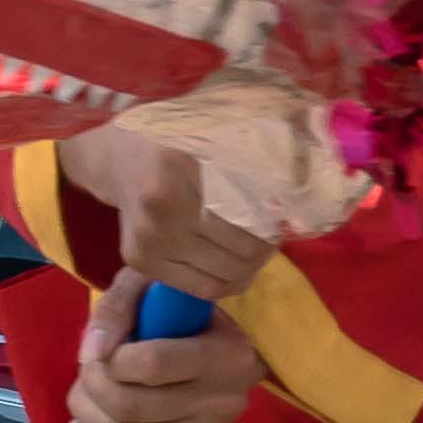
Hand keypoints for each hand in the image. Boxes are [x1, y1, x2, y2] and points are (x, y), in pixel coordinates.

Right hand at [61, 120, 277, 306]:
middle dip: (266, 247)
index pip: (251, 212)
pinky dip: (226, 282)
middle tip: (272, 237)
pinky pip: (202, 288)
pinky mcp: (138, 259)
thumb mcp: (217, 133)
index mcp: (183, 164)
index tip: (284, 218)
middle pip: (242, 246)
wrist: (118, 157)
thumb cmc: (178, 142)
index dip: (275, 223)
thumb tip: (304, 188)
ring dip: (250, 268)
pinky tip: (232, 265)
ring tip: (254, 251)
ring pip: (225, 274)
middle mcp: (162, 203)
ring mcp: (148, 236)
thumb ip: (260, 156)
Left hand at [74, 308, 263, 422]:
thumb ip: (119, 308)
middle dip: (90, 387)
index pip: (152, 364)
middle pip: (129, 407)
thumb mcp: (152, 287)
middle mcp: (225, 400)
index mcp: (226, 353)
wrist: (223, 352)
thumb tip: (94, 353)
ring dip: (85, 413)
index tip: (103, 346)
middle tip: (86, 371)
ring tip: (83, 394)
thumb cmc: (182, 313)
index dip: (110, 358)